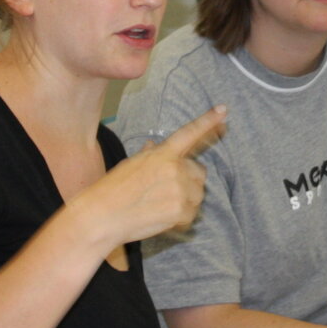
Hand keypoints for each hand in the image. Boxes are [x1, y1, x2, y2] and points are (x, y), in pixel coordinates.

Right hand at [83, 106, 226, 243]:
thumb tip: (153, 147)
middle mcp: (175, 169)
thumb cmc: (113, 189)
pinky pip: (192, 214)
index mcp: (163, 154)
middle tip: (166, 189)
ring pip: (198, 194)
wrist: (103, 215)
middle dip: (188, 179)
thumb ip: (150, 155)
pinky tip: (161, 216)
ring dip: (186, 199)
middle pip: (199, 172)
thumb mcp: (131, 164)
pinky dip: (181, 217)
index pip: (190, 133)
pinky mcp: (182, 212)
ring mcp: (180, 191)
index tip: (224, 110)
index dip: (208, 121)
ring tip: (161, 204)